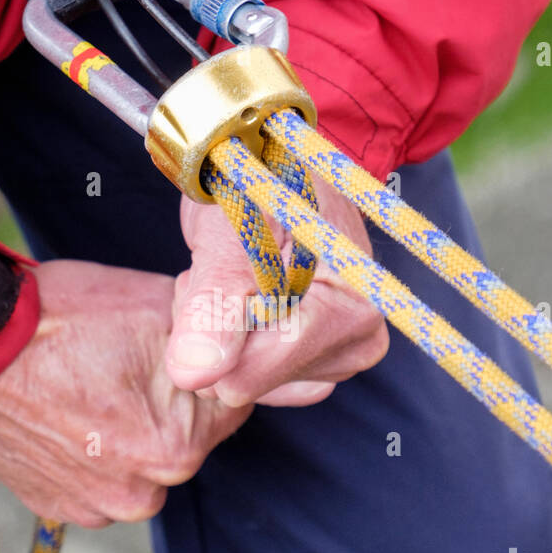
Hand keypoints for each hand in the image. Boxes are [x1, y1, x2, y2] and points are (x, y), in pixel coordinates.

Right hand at [0, 260, 251, 526]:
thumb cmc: (58, 319)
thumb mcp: (156, 305)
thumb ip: (213, 332)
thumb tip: (240, 334)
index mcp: (179, 448)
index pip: (230, 406)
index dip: (208, 370)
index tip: (176, 350)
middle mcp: (142, 494)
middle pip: (184, 438)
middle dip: (166, 401)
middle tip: (123, 360)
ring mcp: (93, 507)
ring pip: (138, 461)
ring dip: (126, 430)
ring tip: (88, 384)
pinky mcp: (52, 506)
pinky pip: (94, 477)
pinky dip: (87, 449)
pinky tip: (64, 410)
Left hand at [165, 176, 388, 406]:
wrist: (285, 167)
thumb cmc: (262, 183)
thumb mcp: (230, 235)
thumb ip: (215, 306)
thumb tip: (192, 376)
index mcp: (350, 310)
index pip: (251, 372)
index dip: (214, 328)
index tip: (219, 271)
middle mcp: (358, 343)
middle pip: (243, 383)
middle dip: (217, 332)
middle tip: (224, 271)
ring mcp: (342, 360)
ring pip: (240, 385)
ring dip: (221, 334)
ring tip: (237, 278)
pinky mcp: (321, 369)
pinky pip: (250, 384)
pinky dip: (236, 346)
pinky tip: (246, 301)